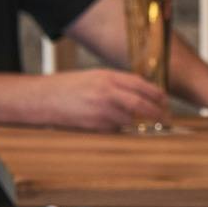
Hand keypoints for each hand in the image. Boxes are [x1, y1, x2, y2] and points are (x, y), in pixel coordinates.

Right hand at [33, 69, 168, 131]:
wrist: (44, 98)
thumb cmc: (69, 87)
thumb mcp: (94, 77)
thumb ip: (117, 84)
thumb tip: (141, 93)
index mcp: (107, 77)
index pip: (140, 84)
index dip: (156, 93)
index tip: (164, 100)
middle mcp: (106, 92)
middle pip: (141, 103)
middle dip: (156, 112)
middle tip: (164, 118)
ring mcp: (101, 109)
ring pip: (129, 119)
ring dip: (133, 122)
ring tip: (130, 121)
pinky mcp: (96, 124)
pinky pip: (115, 129)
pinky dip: (116, 128)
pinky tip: (106, 123)